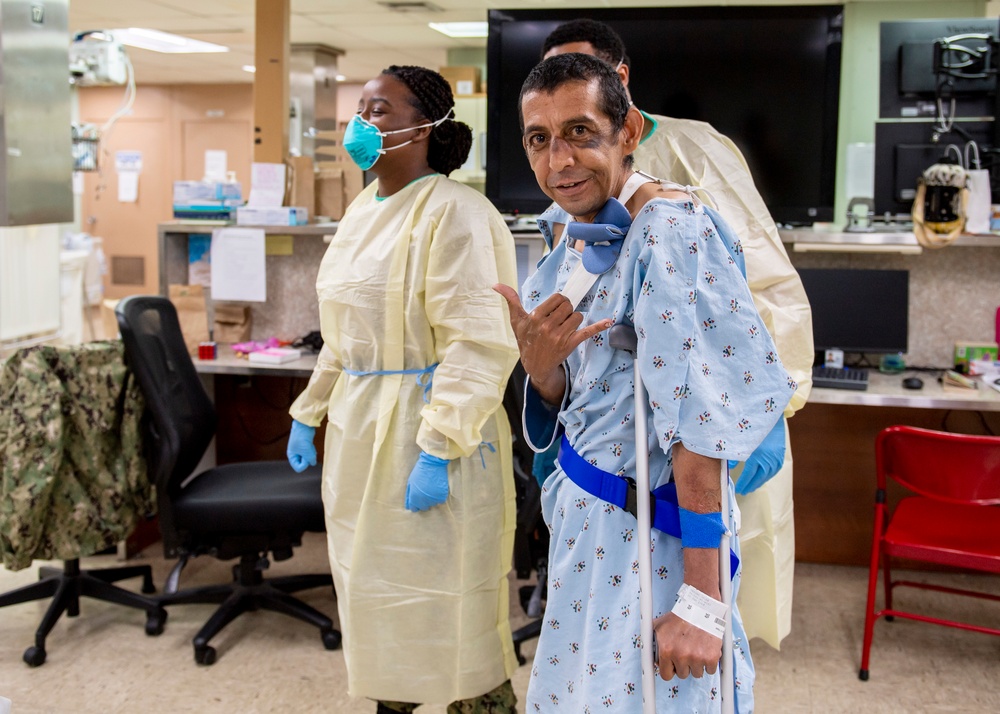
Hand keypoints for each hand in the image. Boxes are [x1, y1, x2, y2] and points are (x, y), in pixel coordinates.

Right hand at [287, 419, 316, 472]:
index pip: (298, 468)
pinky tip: (311, 445)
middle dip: (308, 458)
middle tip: (308, 451)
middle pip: (303, 463)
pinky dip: (312, 450)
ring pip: (308, 458)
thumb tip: (313, 462)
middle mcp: (295, 454)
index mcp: (292, 456)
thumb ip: (310, 459)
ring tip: (310, 446)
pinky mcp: (305, 446)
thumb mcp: (307, 451)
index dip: (304, 465)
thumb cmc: (302, 438)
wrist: (303, 426)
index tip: (306, 457)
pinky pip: (310, 453)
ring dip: (311, 454)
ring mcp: (300, 450)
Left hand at [405, 451, 450, 511]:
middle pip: (424, 508)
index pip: (414, 508)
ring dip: (432, 499)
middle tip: (426, 492)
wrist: (432, 464)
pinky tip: (438, 488)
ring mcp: (433, 499)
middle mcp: (423, 501)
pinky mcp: (442, 496)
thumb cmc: (419, 472)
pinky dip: (439, 496)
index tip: (418, 499)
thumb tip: (408, 506)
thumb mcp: (410, 482)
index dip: (416, 504)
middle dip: (424, 502)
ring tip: (432, 488)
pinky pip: (440, 501)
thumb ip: (409, 495)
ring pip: (433, 504)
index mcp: (414, 497)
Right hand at [492, 284, 611, 401]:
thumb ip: (511, 300)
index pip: (558, 298)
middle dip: (567, 310)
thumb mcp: (517, 320)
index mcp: (535, 317)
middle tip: (560, 319)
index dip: (559, 302)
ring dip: (574, 319)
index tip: (555, 310)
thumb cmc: (526, 340)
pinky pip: (587, 332)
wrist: (534, 365)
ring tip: (565, 328)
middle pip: (569, 306)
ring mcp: (559, 336)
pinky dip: (599, 326)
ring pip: (577, 316)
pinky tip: (608, 322)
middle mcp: (547, 326)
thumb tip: (496, 285)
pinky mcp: (570, 345)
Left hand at [653, 608, 722, 680]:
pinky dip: (710, 663)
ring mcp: (697, 658)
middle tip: (687, 651)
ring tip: (697, 649)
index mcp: (666, 650)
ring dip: (697, 665)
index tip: (674, 665)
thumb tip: (648, 654)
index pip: (666, 675)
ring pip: (696, 673)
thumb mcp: (659, 626)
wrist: (701, 608)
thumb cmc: (680, 616)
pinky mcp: (711, 658)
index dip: (670, 669)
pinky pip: (710, 670)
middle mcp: (681, 656)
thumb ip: (651, 641)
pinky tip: (706, 650)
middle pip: (682, 674)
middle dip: (684, 665)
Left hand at [734, 416, 785, 494]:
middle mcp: (768, 459)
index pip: (749, 474)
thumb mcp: (742, 440)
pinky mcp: (780, 455)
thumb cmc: (752, 427)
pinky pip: (774, 469)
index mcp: (757, 456)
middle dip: (751, 485)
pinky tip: (763, 478)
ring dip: (759, 482)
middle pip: (759, 477)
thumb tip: (730, 466)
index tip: (738, 489)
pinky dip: (768, 475)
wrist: (771, 416)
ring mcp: (776, 458)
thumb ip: (735, 454)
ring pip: (768, 475)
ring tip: (752, 487)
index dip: (743, 483)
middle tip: (743, 491)